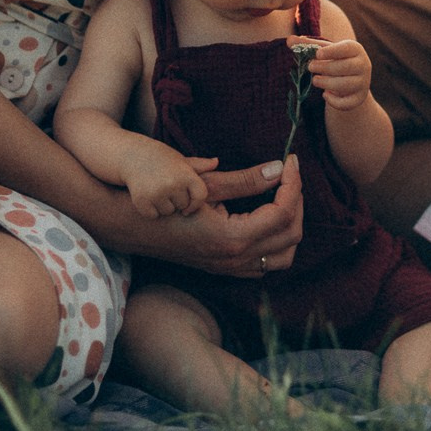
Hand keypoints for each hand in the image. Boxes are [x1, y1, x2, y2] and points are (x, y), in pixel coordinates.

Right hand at [125, 145, 215, 218]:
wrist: (131, 155)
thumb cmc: (160, 158)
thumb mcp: (180, 160)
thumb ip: (199, 165)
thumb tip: (216, 162)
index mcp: (186, 174)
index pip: (200, 198)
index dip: (195, 203)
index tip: (188, 203)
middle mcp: (173, 184)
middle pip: (183, 207)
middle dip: (176, 201)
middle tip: (166, 186)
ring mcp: (157, 193)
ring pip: (168, 212)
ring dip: (163, 206)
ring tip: (156, 189)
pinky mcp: (142, 202)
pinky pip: (153, 215)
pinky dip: (150, 209)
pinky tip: (146, 196)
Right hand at [160, 154, 302, 277]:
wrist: (133, 226)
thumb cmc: (167, 201)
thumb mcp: (205, 184)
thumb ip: (246, 179)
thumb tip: (279, 168)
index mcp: (232, 238)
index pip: (283, 212)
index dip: (293, 184)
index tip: (291, 162)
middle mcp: (235, 259)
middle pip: (291, 234)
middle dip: (296, 201)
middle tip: (289, 175)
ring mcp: (230, 268)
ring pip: (283, 256)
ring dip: (290, 224)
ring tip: (283, 195)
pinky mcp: (224, 269)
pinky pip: (265, 263)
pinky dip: (276, 241)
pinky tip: (266, 216)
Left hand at [288, 34, 370, 109]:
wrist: (351, 78)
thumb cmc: (335, 59)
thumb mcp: (323, 51)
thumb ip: (307, 45)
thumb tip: (289, 40)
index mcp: (355, 49)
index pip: (346, 48)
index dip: (332, 51)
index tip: (317, 54)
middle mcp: (363, 65)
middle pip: (344, 67)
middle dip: (324, 68)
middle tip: (310, 67)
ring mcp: (363, 83)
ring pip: (345, 85)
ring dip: (327, 83)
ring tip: (315, 80)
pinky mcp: (360, 98)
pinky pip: (347, 103)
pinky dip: (334, 101)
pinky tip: (325, 95)